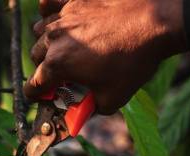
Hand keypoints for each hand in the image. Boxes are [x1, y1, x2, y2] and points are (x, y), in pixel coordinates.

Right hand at [25, 0, 186, 113]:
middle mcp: (54, 38)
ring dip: (47, 41)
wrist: (157, 22)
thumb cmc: (134, 61)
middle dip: (44, 68)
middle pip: (35, 57)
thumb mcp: (113, 98)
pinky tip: (61, 18)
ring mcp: (64, 15)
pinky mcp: (75, 0)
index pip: (33, 85)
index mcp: (58, 65)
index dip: (36, 94)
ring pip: (40, 31)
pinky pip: (49, 2)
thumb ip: (90, 109)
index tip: (42, 96)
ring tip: (64, 46)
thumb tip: (82, 111)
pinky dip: (50, 10)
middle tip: (62, 74)